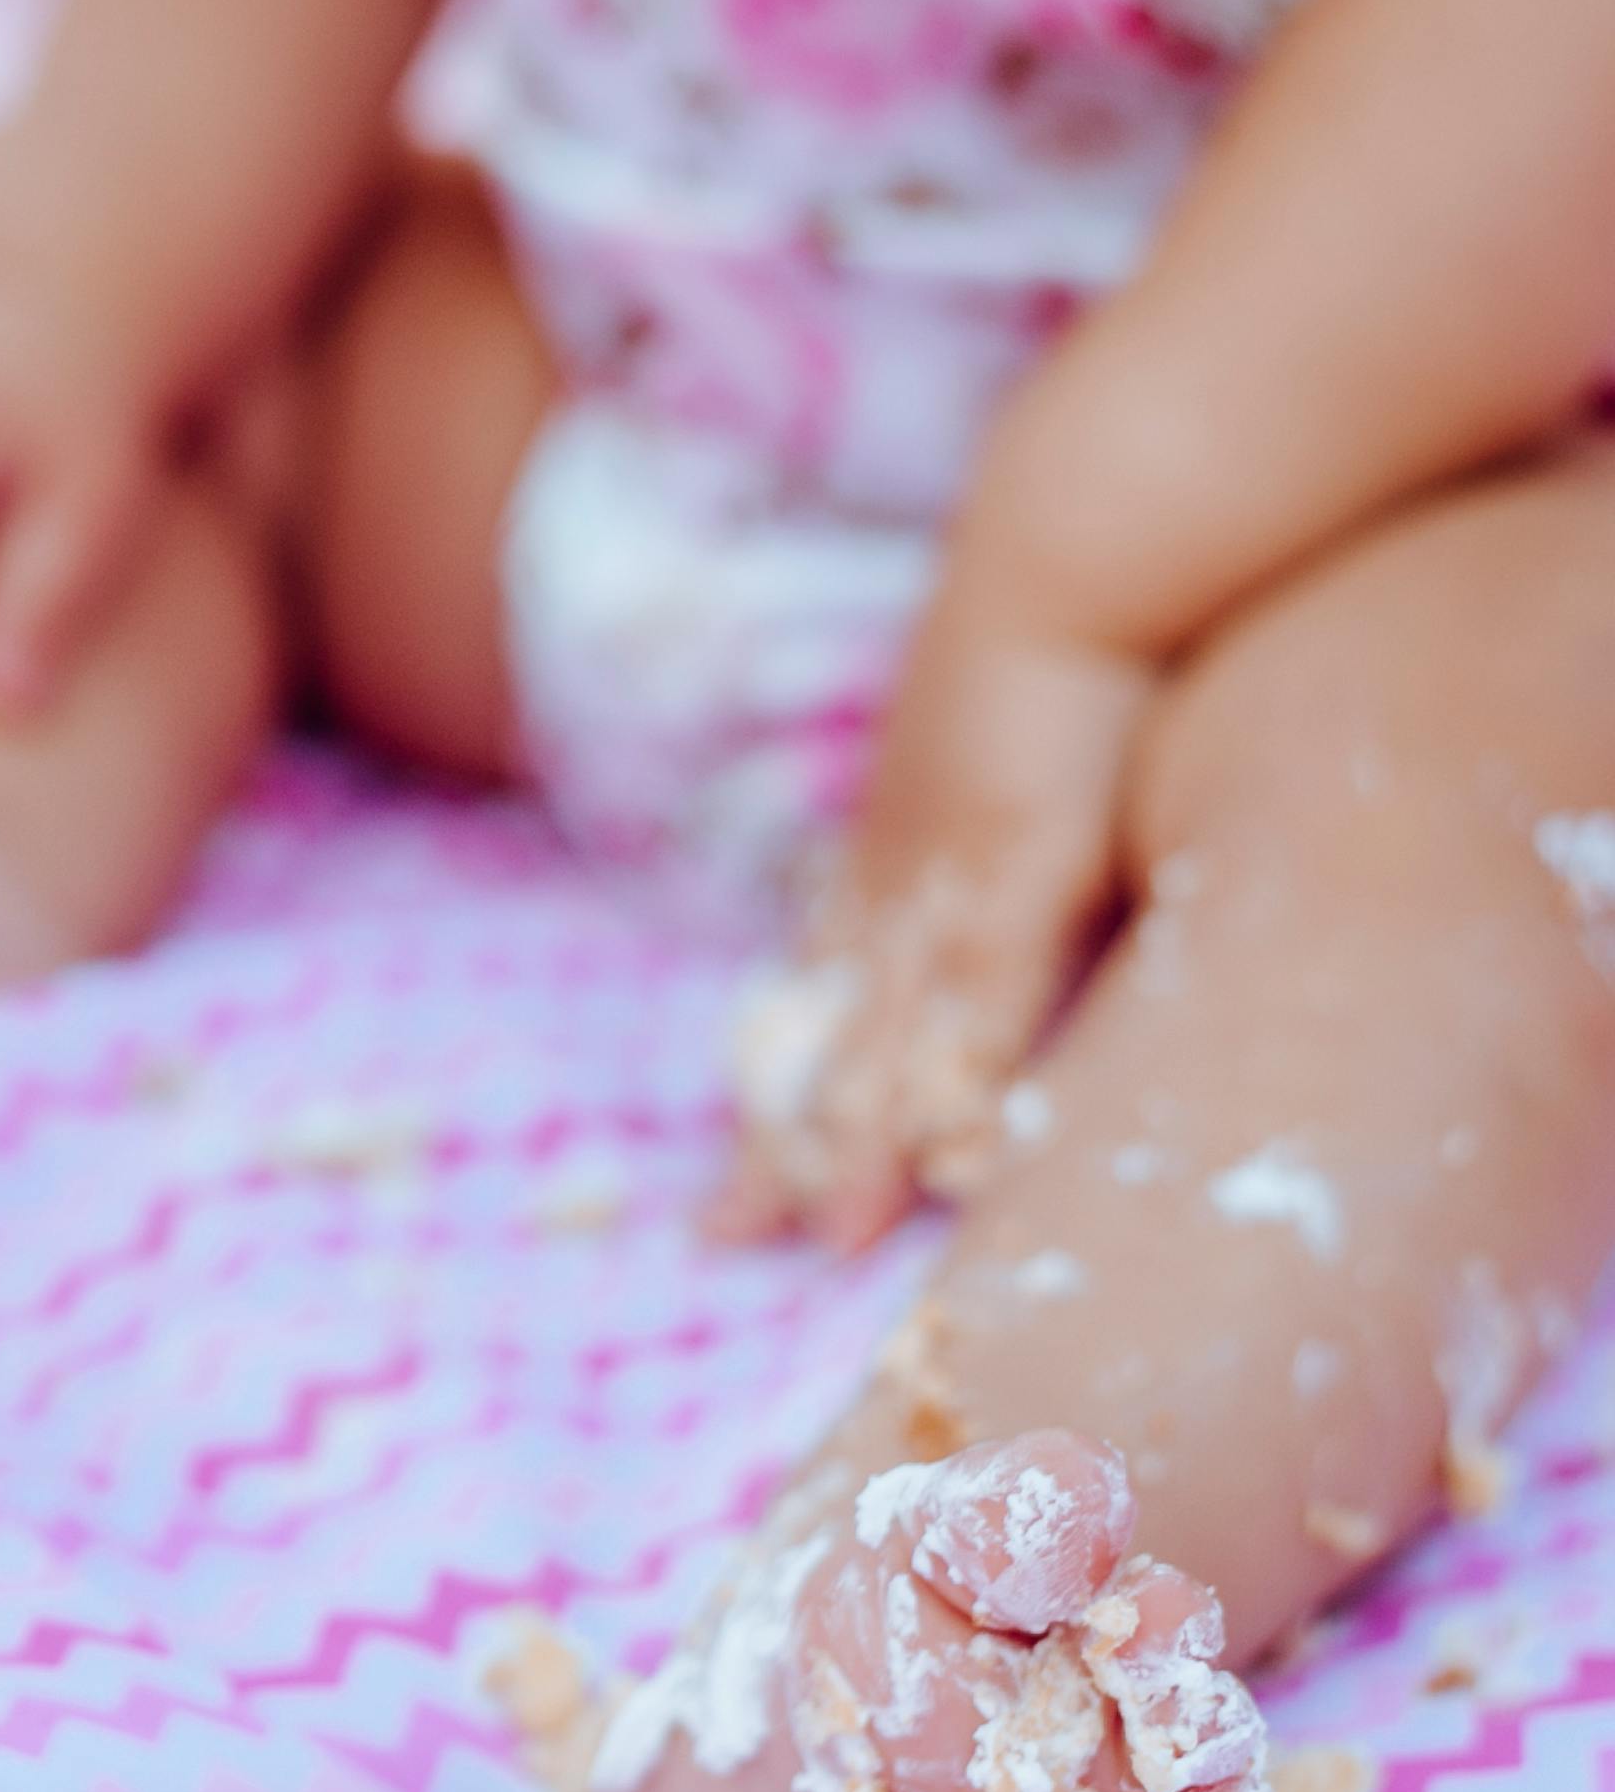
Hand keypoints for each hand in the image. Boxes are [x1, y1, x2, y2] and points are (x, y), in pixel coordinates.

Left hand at [718, 589, 1154, 1251]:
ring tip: (821, 1238)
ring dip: (856, 1140)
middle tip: (717, 1240)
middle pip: (823, 1038)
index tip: (738, 1162)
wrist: (1074, 551)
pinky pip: (986, 1003)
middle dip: (777, 1140)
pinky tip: (956, 1162)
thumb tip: (965, 875)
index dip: (778, 1085)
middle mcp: (896, 881)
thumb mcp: (992, 756)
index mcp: (886, 858)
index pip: (813, 998)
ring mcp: (953, 878)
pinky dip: (964, 1083)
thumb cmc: (1047, 647)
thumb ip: (975, 831)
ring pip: (887, 1040)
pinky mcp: (1026, 867)